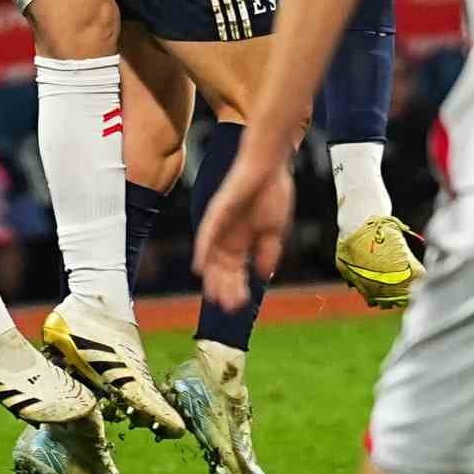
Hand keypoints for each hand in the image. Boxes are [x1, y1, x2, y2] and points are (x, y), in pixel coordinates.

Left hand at [194, 158, 293, 312]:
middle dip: (225, 288)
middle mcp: (228, 236)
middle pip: (222, 268)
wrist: (270, 165)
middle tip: (229, 308)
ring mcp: (220, 224)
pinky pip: (207, 234)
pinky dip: (203, 251)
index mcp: (242, 241)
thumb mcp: (274, 231)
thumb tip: (263, 276)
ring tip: (215, 297)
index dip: (236, 287)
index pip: (235, 270)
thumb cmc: (273, 192)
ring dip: (213, 277)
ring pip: (212, 257)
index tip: (239, 306)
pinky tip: (200, 268)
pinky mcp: (217, 212)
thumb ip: (267, 253)